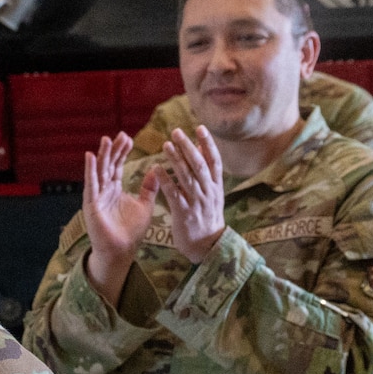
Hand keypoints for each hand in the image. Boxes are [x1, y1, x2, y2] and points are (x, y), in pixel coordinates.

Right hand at [80, 133, 153, 304]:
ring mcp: (96, 196)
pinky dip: (90, 170)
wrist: (121, 251)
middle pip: (108, 165)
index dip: (122, 152)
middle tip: (121, 134)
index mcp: (115, 189)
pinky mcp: (91, 204)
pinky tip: (91, 157)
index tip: (129, 138)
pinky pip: (91, 184)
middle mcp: (104, 190)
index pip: (117, 166)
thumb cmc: (131, 231)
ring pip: (99, 171)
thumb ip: (149, 188)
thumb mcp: (144, 205)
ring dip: (102, 155)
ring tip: (106, 139)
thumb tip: (158, 170)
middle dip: (114, 150)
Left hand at [156, 126, 225, 262]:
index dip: (208, 143)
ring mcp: (197, 202)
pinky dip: (165, 180)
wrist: (206, 245)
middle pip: (199, 165)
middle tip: (177, 132)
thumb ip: (207, 172)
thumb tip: (201, 147)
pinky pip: (173, 193)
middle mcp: (208, 192)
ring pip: (187, 177)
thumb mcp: (212, 194)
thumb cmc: (207, 217)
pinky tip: (156, 169)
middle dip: (188, 147)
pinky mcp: (184, 213)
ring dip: (176, 159)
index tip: (199, 128)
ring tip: (166, 145)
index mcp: (216, 186)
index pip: (215, 160)